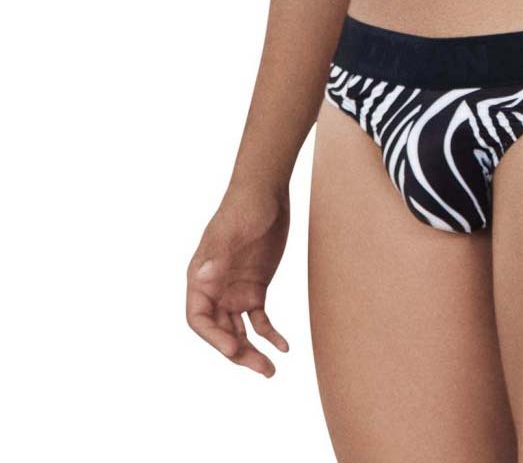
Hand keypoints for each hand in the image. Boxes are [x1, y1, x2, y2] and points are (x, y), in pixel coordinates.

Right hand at [186, 184, 290, 376]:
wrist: (267, 192)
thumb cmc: (244, 207)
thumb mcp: (232, 231)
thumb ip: (218, 255)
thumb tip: (202, 278)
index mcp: (200, 279)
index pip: (199, 319)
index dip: (214, 338)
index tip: (235, 348)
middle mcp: (214, 290)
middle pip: (221, 331)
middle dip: (238, 353)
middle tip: (261, 369)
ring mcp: (235, 291)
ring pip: (240, 330)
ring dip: (252, 351)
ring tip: (271, 369)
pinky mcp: (256, 288)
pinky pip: (259, 319)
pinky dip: (269, 333)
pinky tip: (284, 346)